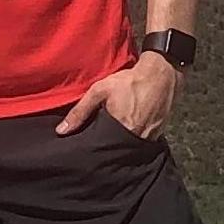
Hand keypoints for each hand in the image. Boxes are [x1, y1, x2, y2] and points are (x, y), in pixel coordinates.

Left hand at [55, 55, 180, 140]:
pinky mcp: (158, 134)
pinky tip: (131, 128)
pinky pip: (141, 142)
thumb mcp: (100, 91)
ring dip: (122, 144)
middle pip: (115, 150)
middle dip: (107, 147)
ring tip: (114, 136)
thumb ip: (80, 111)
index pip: (102, 147)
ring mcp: (149, 137)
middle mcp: (136, 137)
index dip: (94, 147)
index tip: (87, 147)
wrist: (161, 74)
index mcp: (121, 129)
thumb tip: (61, 131)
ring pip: (130, 148)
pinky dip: (135, 138)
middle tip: (101, 140)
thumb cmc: (130, 81)